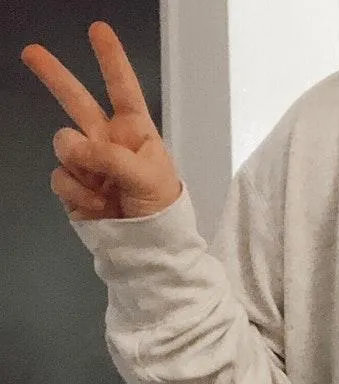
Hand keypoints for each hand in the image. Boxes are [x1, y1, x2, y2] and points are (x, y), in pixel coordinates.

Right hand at [21, 21, 182, 221]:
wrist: (148, 250)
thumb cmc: (161, 210)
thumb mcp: (147, 179)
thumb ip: (110, 157)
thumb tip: (74, 148)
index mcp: (136, 134)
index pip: (124, 90)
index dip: (112, 60)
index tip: (99, 30)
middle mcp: (110, 142)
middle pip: (77, 101)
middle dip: (54, 76)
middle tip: (31, 51)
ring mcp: (89, 163)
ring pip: (63, 144)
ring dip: (80, 168)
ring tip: (105, 192)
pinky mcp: (74, 185)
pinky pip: (60, 176)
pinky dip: (76, 193)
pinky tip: (97, 207)